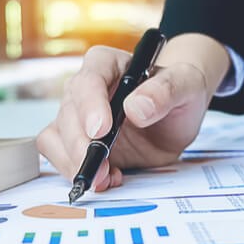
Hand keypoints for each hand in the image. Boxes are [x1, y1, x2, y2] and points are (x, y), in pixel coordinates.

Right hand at [35, 33, 230, 191]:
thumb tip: (136, 107)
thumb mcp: (187, 85)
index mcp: (108, 64)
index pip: (89, 79)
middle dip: (81, 145)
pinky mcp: (77, 142)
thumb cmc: (180, 92)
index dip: (90, 105)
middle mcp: (85, 88)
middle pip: (68, 112)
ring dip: (73, 162)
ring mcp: (77, 116)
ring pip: (56, 137)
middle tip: (101, 169)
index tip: (100, 130)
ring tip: (105, 178)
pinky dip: (76, 172)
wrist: (177, 118)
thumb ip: (167, 90)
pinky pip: (61, 157)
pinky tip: (106, 179)